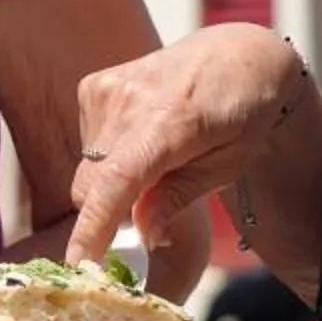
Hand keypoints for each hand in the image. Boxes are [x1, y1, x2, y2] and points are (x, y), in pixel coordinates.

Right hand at [71, 25, 308, 260]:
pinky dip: (108, 156)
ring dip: (111, 183)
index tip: (79, 265)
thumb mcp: (227, 166)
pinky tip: (142, 138)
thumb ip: (178, 198)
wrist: (237, 55)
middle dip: (110, 212)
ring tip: (157, 162)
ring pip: (88, 168)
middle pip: (93, 184)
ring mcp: (107, 88)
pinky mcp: (94, 85)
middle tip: (148, 216)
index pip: (116, 181)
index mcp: (169, 122)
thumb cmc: (242, 114)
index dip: (93, 227)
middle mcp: (129, 100)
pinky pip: (87, 143)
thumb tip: (145, 236)